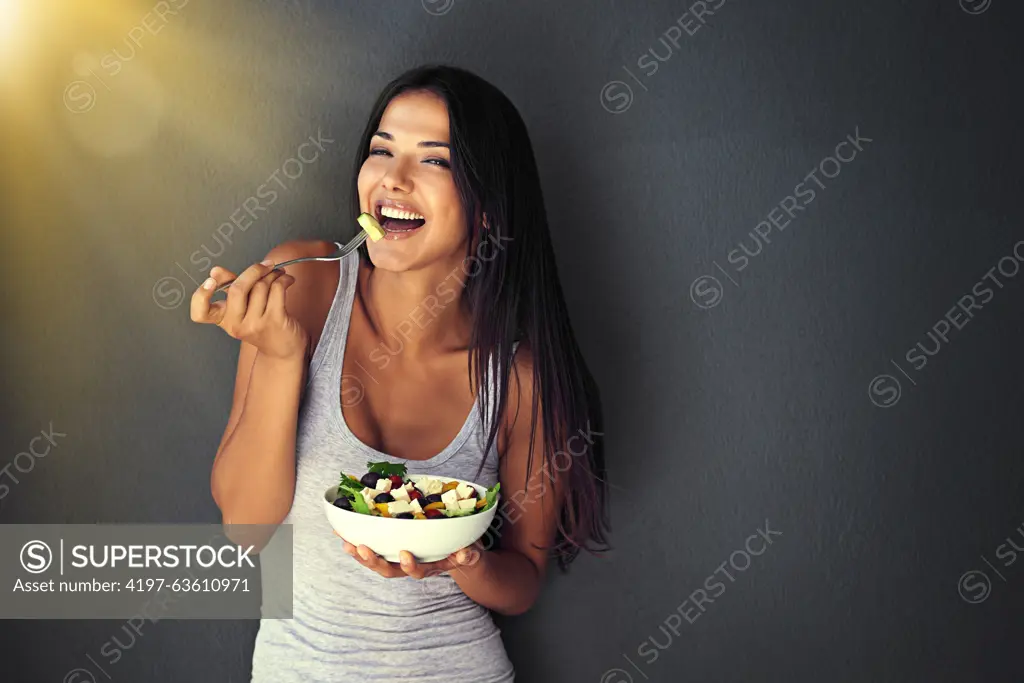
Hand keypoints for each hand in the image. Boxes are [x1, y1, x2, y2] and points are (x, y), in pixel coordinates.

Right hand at [190, 260, 308, 359]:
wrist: (282, 349)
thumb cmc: (262, 324)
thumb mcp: (242, 308)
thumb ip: (230, 287)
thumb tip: (216, 270)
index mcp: (223, 319)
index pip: (200, 313)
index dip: (201, 295)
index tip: (211, 280)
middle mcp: (236, 324)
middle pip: (237, 289)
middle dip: (254, 270)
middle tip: (267, 265)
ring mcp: (255, 324)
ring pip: (260, 286)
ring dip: (273, 274)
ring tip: (279, 274)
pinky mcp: (275, 320)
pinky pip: (277, 289)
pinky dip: (283, 279)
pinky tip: (287, 280)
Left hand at [334, 530, 482, 578]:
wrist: (456, 553)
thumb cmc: (462, 550)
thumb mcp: (470, 552)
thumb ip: (468, 554)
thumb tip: (464, 554)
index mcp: (429, 567)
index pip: (417, 571)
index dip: (409, 565)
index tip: (404, 554)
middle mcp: (410, 565)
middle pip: (389, 570)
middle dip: (374, 561)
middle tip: (362, 549)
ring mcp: (398, 559)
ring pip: (376, 561)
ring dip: (359, 554)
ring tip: (346, 543)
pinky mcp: (390, 549)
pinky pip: (371, 547)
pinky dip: (356, 540)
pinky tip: (341, 530)